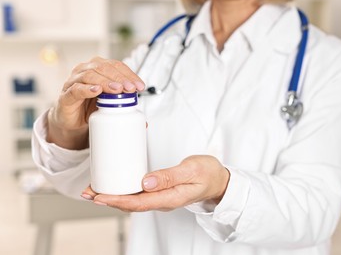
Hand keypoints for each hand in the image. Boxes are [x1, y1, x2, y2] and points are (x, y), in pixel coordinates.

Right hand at [47, 57, 144, 149]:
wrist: (73, 121)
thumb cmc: (91, 107)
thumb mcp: (112, 105)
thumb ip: (126, 107)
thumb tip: (145, 123)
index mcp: (98, 68)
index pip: (116, 66)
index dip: (129, 74)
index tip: (139, 86)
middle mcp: (85, 70)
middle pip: (104, 68)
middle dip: (120, 78)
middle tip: (130, 88)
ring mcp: (74, 81)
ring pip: (90, 75)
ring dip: (106, 82)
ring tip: (117, 90)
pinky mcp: (66, 95)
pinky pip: (76, 89)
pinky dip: (87, 89)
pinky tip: (96, 91)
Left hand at [81, 155, 229, 211]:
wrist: (218, 180)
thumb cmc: (207, 173)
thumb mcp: (191, 170)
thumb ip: (170, 176)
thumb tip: (147, 182)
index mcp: (169, 198)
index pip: (137, 203)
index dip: (116, 200)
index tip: (99, 195)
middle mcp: (162, 200)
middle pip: (130, 204)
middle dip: (107, 199)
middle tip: (88, 192)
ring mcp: (161, 197)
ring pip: (132, 200)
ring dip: (112, 196)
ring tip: (95, 189)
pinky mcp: (160, 191)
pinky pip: (138, 194)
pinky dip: (123, 190)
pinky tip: (115, 185)